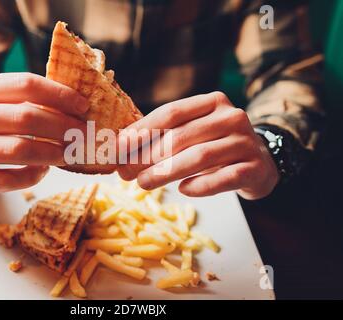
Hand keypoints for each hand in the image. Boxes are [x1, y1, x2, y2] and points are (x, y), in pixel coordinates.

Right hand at [0, 73, 88, 196]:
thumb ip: (24, 100)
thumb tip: (77, 107)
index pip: (25, 85)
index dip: (60, 95)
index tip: (83, 107)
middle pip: (26, 118)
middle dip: (64, 127)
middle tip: (85, 135)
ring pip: (20, 149)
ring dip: (54, 153)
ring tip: (71, 153)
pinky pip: (9, 180)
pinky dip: (34, 175)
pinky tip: (44, 169)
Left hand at [117, 92, 279, 199]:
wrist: (259, 163)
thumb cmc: (216, 147)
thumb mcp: (193, 134)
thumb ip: (163, 138)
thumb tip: (120, 154)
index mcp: (212, 102)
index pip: (171, 113)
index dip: (141, 130)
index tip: (117, 147)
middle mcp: (231, 117)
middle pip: (181, 136)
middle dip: (147, 156)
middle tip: (126, 173)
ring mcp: (245, 142)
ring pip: (200, 157)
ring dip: (166, 172)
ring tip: (143, 184)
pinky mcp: (255, 168)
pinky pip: (224, 178)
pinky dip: (200, 185)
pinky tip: (183, 190)